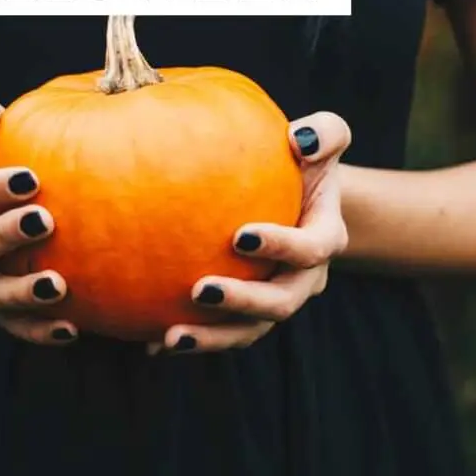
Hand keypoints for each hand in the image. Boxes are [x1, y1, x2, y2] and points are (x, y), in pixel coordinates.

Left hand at [148, 111, 351, 355]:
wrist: (296, 195)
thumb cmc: (302, 158)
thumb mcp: (323, 137)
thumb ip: (324, 132)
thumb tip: (299, 138)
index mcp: (325, 237)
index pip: (311, 248)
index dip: (282, 247)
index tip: (240, 236)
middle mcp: (305, 277)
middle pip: (281, 302)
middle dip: (243, 301)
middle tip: (199, 290)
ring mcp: (276, 298)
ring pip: (250, 330)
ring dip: (213, 337)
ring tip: (171, 337)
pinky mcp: (249, 314)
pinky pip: (222, 333)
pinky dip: (192, 340)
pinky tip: (150, 343)